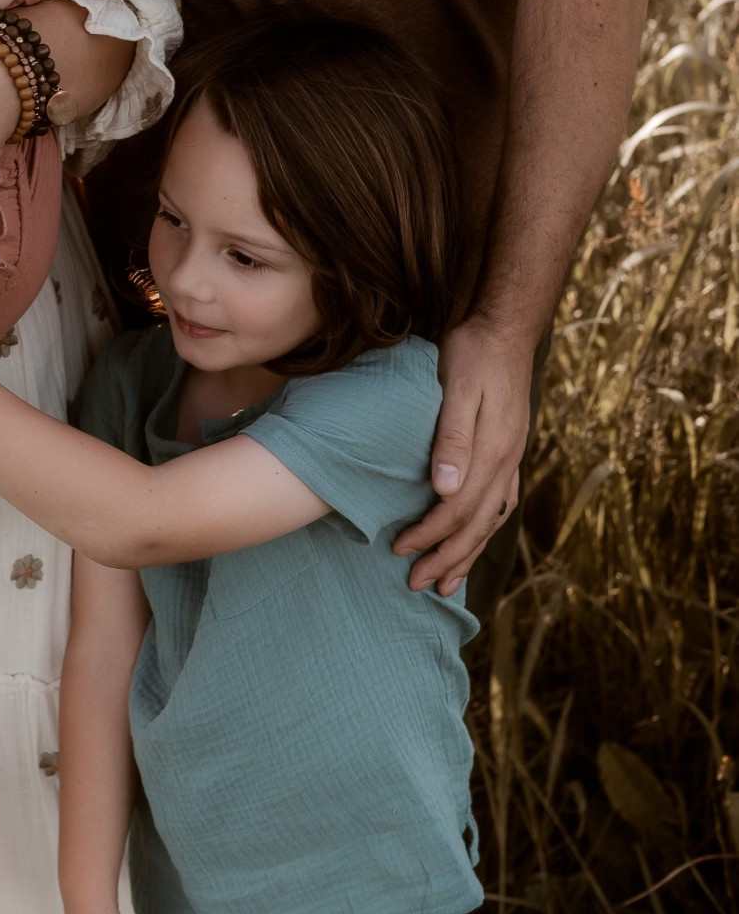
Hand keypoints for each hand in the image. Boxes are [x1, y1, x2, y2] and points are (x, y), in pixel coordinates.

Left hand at [394, 316, 533, 595]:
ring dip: (468, 553)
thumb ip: (452, 437)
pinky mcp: (510, 451)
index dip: (430, 534)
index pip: (458, 509)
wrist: (505, 330)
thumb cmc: (472, 354)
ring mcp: (512, 458)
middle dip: (446, 558)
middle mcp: (506, 461)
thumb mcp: (458, 388)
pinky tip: (477, 538)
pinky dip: (487, 529)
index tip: (401, 550)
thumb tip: (444, 490)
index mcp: (491, 451)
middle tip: (416, 584)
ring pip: (492, 520)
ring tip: (447, 582)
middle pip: (476, 525)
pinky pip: (502, 503)